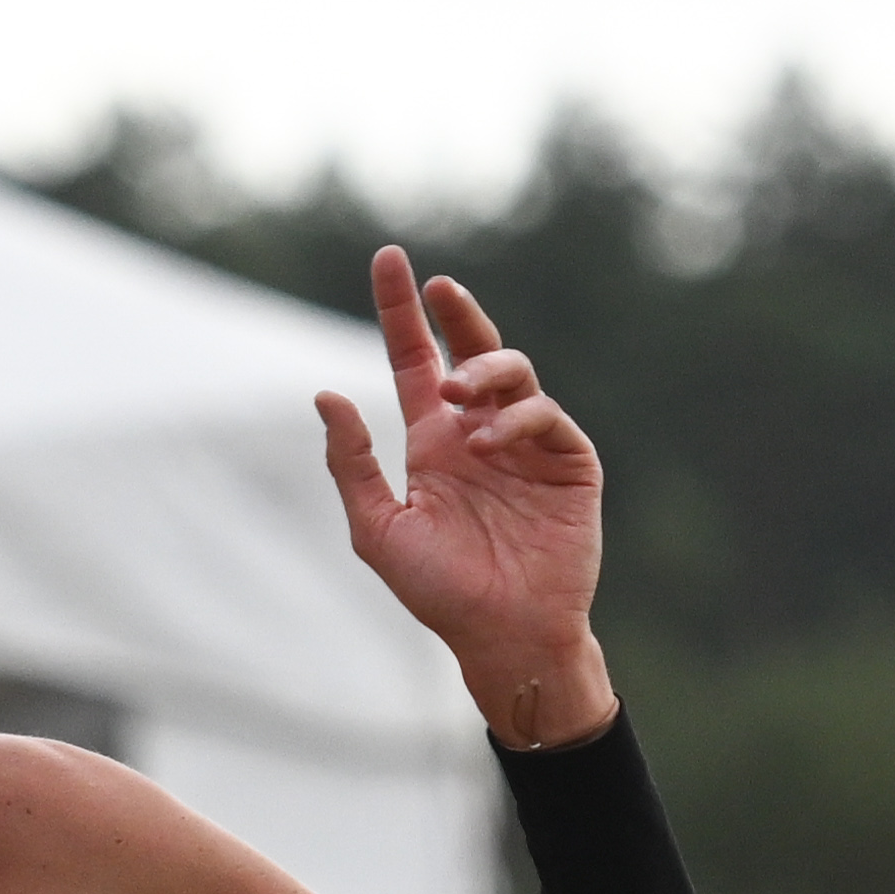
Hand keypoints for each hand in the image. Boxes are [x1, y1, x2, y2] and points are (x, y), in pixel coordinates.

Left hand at [315, 244, 615, 747]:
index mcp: (433, 442)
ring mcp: (528, 445)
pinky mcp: (570, 463)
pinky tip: (490, 442)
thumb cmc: (439, 591)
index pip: (414, 359)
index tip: (390, 258)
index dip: (401, 311)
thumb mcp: (378, 527)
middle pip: (471, 350)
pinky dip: (517, 418)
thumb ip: (351, 462)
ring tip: (458, 395)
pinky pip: (547, 417)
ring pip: (512, 373)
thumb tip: (325, 393)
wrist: (502, 636)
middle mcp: (480, 432)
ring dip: (484, 369)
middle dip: (456, 312)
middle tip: (435, 288)